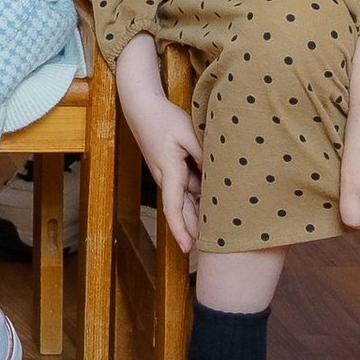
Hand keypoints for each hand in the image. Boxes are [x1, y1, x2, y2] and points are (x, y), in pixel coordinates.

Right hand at [115, 39, 204, 253]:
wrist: (140, 105)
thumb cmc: (164, 117)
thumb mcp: (189, 134)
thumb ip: (204, 156)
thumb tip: (219, 178)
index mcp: (169, 170)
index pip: (174, 207)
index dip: (180, 230)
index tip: (188, 250)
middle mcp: (165, 177)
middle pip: (182, 211)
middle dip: (193, 232)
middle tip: (212, 254)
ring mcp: (166, 173)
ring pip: (185, 200)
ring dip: (197, 217)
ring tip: (218, 235)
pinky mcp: (169, 168)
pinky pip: (185, 189)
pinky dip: (197, 201)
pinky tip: (212, 208)